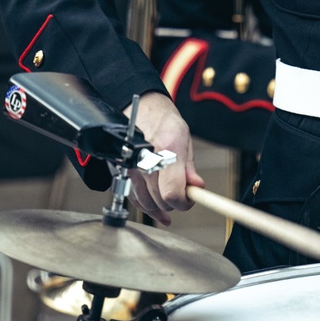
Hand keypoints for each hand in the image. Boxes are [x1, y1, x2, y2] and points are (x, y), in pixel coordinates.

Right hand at [124, 91, 203, 224]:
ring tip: (172, 198)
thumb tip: (197, 188)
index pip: (172, 193)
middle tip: (184, 195)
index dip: (183, 202)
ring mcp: (131, 168)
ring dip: (161, 206)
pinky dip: (148, 208)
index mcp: (166, 150)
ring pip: (147, 203)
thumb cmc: (164, 122)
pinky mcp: (122, 173)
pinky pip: (135, 199)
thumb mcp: (184, 140)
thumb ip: (189, 168)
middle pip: (160, 201)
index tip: (190, 199)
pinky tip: (159, 211)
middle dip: (175, 202)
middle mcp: (145, 160)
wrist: (141, 109)